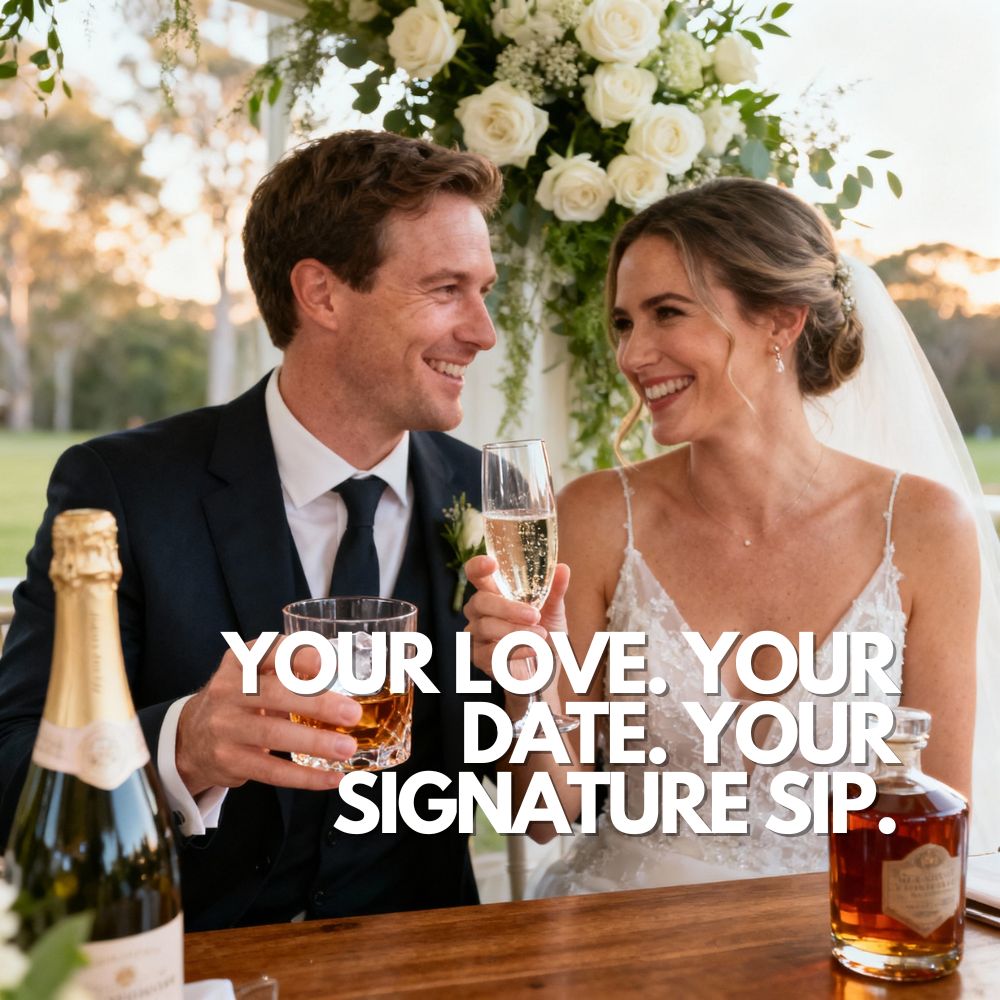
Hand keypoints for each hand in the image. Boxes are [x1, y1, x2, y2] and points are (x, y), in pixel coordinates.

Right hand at [176, 635, 362, 795]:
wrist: (193, 737)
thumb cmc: (241, 697)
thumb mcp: (255, 672)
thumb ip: (290, 666)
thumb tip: (344, 672)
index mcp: (240, 661)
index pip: (270, 651)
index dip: (302, 657)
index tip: (332, 667)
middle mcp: (228, 690)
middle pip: (276, 694)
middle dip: (318, 703)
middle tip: (352, 714)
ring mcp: (225, 726)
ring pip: (274, 734)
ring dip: (316, 743)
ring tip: (346, 748)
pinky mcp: (229, 760)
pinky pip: (271, 770)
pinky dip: (305, 777)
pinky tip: (331, 777)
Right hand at [462, 554, 570, 678]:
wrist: (547, 669)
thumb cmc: (546, 634)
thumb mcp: (554, 610)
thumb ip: (555, 590)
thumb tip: (563, 568)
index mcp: (493, 593)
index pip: (476, 575)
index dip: (478, 567)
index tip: (491, 563)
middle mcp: (480, 611)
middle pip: (480, 601)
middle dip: (508, 608)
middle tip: (534, 615)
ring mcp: (476, 635)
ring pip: (486, 627)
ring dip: (516, 631)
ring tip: (540, 635)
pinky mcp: (479, 657)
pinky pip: (491, 651)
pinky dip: (516, 649)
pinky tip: (533, 649)